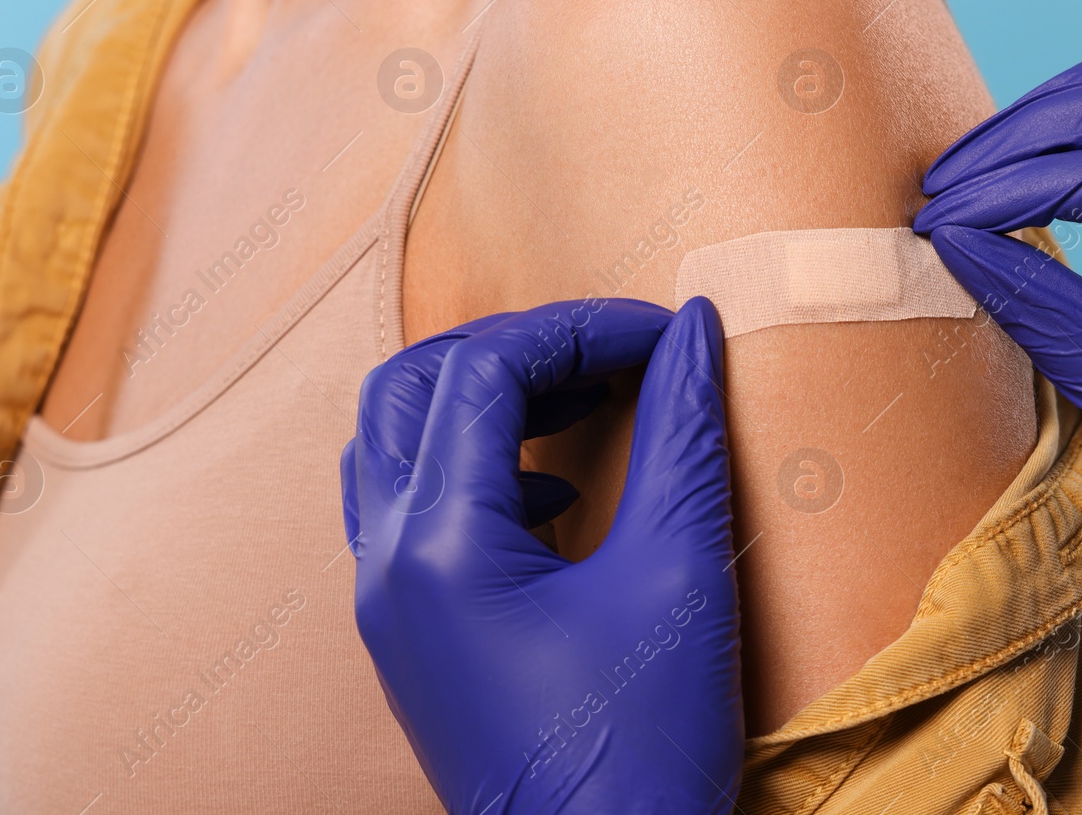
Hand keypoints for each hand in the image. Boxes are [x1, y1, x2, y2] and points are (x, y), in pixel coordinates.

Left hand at [343, 297, 743, 813]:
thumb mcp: (680, 578)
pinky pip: (409, 510)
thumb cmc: (641, 753)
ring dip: (480, 401)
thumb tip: (693, 332)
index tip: (663, 335)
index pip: (485, 370)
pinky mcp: (410, 637)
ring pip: (397, 445)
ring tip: (578, 401)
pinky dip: (473, 467)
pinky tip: (554, 494)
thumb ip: (684, 436)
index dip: (579, 329)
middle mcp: (388, 565)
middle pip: (412, 388)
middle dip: (513, 348)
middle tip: (607, 353)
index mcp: (439, 544)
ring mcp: (388, 606)